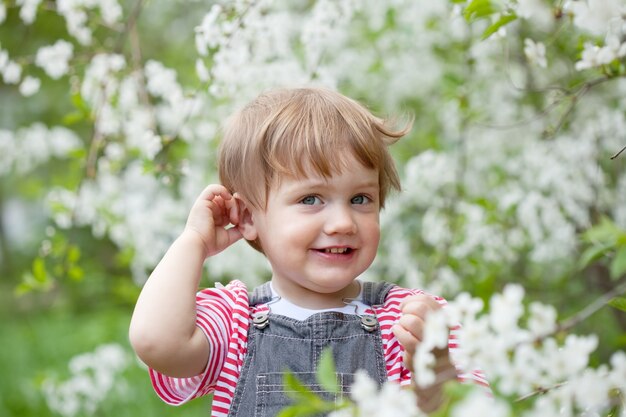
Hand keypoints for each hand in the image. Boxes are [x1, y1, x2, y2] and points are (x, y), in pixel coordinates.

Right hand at [184, 184, 242, 256]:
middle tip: (238, 222)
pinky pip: (213, 188)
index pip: (233, 208)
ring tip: (234, 220)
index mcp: (218, 218)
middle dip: (238, 209)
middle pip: (230, 201)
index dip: (240, 212)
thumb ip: (239, 230)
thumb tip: (252, 227)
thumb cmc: (211, 244)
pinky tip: (229, 199)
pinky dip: (223, 190)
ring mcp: (207, 205)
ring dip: (233, 205)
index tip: (242, 223)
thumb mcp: (229, 236)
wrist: (198, 246)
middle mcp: (212, 210)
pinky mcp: (202, 201)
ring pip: (225, 196)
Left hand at [392, 294, 454, 411]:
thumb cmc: (427, 343)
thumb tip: (404, 302)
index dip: (411, 301)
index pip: (427, 301)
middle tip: (403, 316)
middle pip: (420, 308)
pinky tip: (398, 332)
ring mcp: (433, 343)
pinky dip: (399, 333)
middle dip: (407, 310)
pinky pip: (408, 340)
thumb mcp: (429, 325)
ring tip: (401, 326)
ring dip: (402, 322)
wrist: (434, 372)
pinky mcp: (423, 356)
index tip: (404, 307)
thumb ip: (421, 310)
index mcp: (443, 320)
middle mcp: (441, 330)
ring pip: (413, 322)